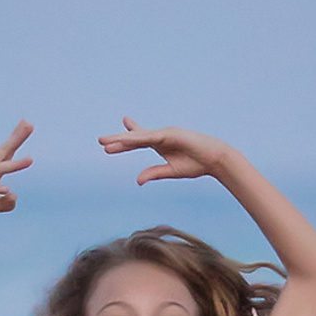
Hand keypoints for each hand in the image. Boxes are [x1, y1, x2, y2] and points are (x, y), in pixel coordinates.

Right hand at [0, 121, 32, 222]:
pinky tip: (6, 190)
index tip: (28, 124)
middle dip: (16, 139)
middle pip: (3, 151)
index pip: (7, 152)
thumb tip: (13, 195)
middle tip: (29, 125)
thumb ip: (7, 203)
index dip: (17, 138)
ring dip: (14, 165)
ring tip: (30, 160)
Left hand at [99, 118, 232, 184]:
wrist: (215, 159)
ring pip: (139, 137)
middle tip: (100, 141)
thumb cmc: (196, 164)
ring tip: (106, 143)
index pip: (139, 141)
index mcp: (161, 145)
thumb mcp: (171, 171)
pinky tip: (125, 140)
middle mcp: (161, 137)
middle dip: (118, 140)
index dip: (125, 140)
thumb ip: (154, 173)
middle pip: (135, 137)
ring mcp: (165, 134)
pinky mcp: (171, 134)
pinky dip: (138, 138)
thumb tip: (137, 181)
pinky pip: (150, 137)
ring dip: (122, 139)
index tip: (111, 141)